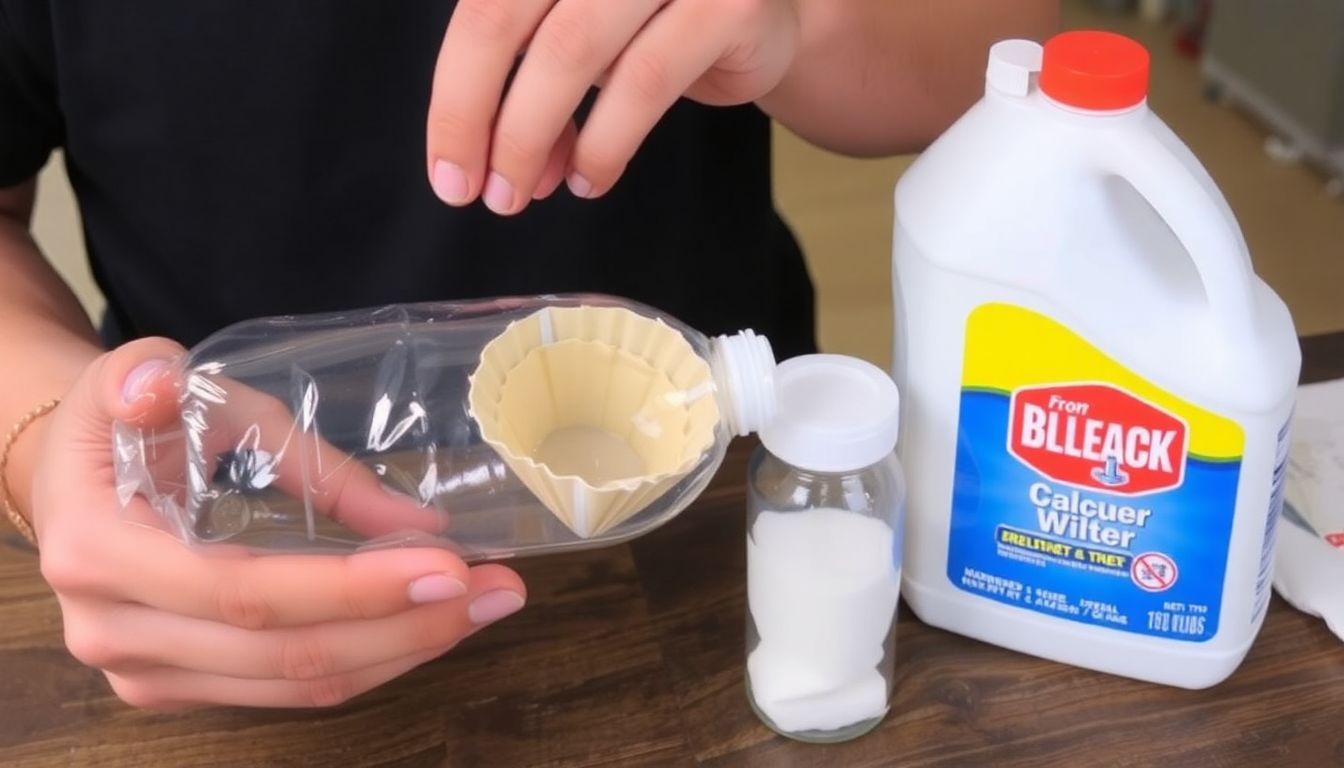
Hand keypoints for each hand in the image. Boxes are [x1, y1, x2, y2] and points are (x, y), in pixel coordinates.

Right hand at [29, 339, 525, 709]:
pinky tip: (424, 625)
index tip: (449, 566)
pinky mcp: (176, 686)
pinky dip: (366, 659)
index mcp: (102, 550)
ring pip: (295, 687)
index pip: (246, 594)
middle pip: (283, 656)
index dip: (353, 589)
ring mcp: (143, 672)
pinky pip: (284, 690)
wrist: (68, 471)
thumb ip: (283, 437)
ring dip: (401, 651)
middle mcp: (115, 630)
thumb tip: (404, 511)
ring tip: (484, 606)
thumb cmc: (133, 420)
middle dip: (405, 627)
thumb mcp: (195, 392)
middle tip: (498, 590)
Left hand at [426, 0, 799, 213]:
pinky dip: (606, 143)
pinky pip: (645, 83)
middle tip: (479, 191)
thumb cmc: (653, 21)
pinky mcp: (727, 2)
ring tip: (525, 192)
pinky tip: (590, 177)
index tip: (448, 171)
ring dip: (534, 138)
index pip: (480, 9)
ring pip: (572, 52)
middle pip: (505, 19)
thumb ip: (530, 86)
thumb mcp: (578, 40)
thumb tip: (492, 166)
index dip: (453, 95)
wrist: (760, 13)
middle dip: (481, 119)